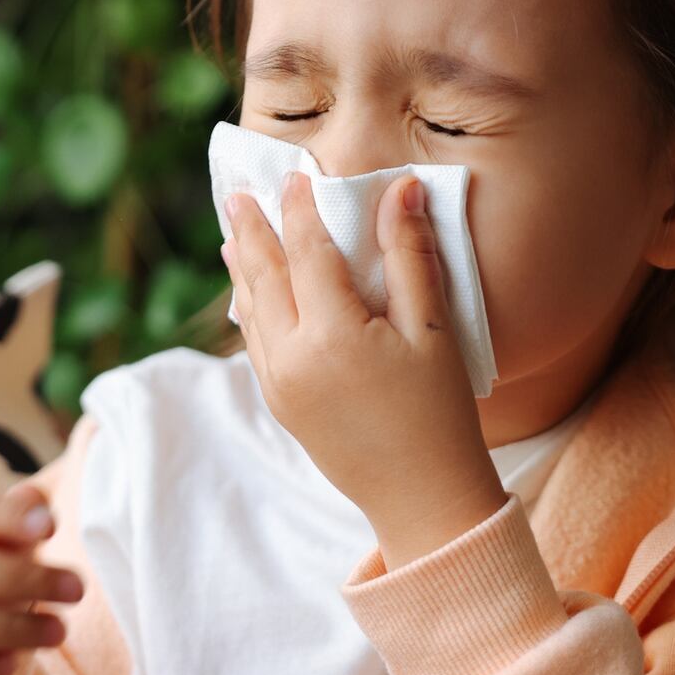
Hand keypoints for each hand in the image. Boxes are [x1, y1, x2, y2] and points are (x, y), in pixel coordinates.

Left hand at [220, 171, 505, 562]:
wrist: (421, 499)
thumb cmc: (439, 413)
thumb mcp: (434, 330)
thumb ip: (411, 257)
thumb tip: (401, 189)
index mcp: (332, 335)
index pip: (308, 252)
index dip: (301, 209)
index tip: (296, 175)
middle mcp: (292, 358)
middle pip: (264, 276)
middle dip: (252, 230)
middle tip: (237, 192)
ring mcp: (278, 384)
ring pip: (251, 311)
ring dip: (243, 267)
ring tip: (234, 233)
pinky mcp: (279, 405)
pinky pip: (254, 343)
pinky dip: (249, 307)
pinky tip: (252, 292)